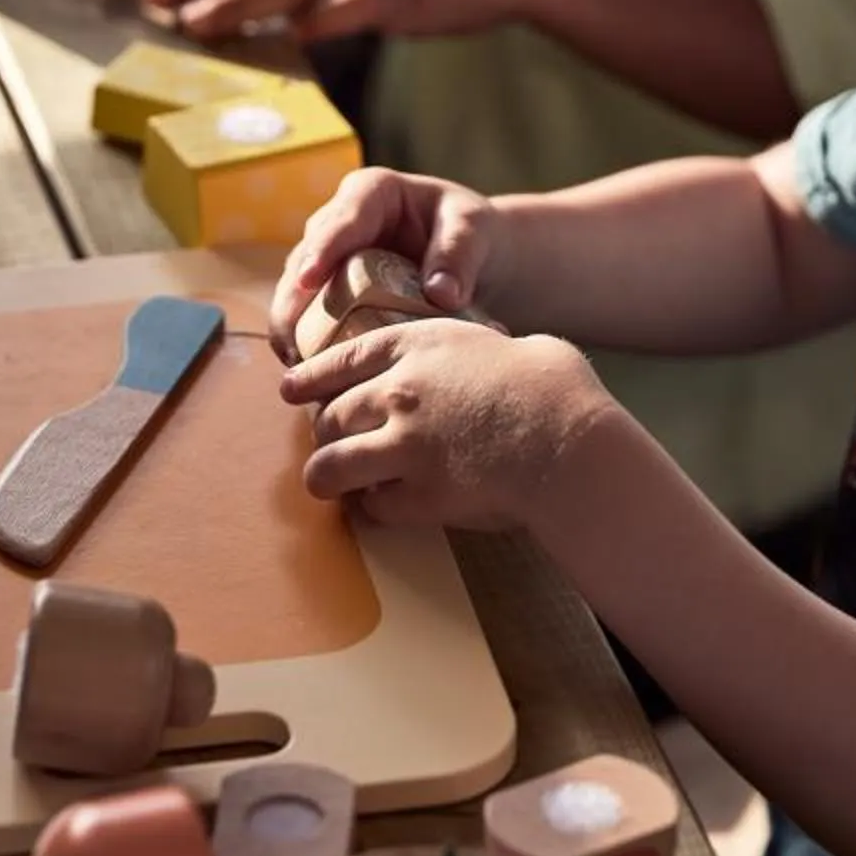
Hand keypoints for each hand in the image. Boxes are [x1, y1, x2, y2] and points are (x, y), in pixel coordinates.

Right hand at [269, 166, 504, 358]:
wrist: (475, 255)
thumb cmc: (472, 233)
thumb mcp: (474, 230)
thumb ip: (459, 254)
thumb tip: (441, 295)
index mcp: (373, 192)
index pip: (343, 220)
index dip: (322, 249)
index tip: (309, 279)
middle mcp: (340, 222)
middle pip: (306, 258)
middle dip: (293, 298)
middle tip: (290, 338)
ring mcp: (331, 257)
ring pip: (298, 290)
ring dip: (291, 326)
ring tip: (295, 364)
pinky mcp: (332, 290)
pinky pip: (310, 315)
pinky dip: (307, 341)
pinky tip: (308, 372)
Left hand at [281, 317, 618, 532]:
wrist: (564, 440)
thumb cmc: (553, 386)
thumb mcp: (509, 344)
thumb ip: (479, 351)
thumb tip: (500, 350)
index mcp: (417, 346)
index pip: (342, 359)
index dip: (309, 377)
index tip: (291, 389)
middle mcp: (396, 393)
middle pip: (329, 417)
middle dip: (324, 434)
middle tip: (331, 444)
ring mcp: (400, 447)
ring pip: (330, 468)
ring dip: (326, 478)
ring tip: (331, 487)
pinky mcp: (415, 497)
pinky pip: (372, 509)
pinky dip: (373, 512)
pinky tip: (381, 510)